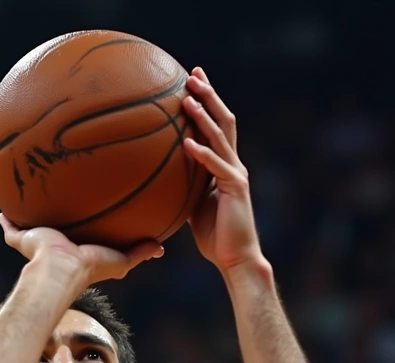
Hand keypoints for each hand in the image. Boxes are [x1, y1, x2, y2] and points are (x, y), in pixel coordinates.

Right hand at [0, 214, 163, 286]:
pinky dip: (6, 219)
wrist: (60, 270)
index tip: (89, 222)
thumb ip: (140, 253)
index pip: (80, 242)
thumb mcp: (121, 261)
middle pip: (54, 234)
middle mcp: (56, 249)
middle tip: (58, 209)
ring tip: (26, 204)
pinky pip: (11, 227)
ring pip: (31, 230)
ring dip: (29, 221)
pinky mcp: (23, 239)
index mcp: (77, 254)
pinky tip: (2, 209)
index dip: (84, 234)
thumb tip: (161, 248)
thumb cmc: (90, 268)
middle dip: (55, 224)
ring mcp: (37, 243)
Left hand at [182, 67, 262, 271]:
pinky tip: (187, 142)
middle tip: (194, 74)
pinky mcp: (235, 188)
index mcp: (224, 166)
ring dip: (204, 116)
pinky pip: (216, 167)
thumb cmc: (214, 234)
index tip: (193, 80)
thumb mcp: (193, 203)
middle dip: (209, 95)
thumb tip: (159, 175)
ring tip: (188, 98)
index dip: (208, 101)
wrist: (235, 257)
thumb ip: (184, 184)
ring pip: (220, 137)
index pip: (217, 126)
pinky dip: (202, 153)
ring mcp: (236, 174)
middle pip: (223, 121)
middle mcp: (233, 164)